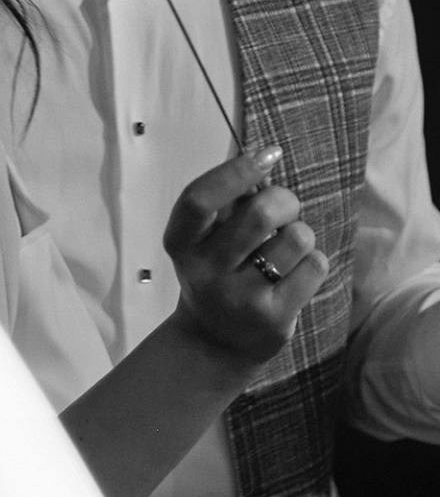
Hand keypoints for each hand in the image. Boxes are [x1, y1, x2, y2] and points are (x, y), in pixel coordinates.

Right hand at [164, 147, 327, 365]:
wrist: (216, 342)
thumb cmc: (217, 272)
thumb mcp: (204, 240)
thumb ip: (227, 203)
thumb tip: (266, 157)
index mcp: (181, 243)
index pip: (200, 199)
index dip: (235, 172)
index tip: (266, 155)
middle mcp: (205, 272)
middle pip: (259, 214)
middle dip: (284, 199)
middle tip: (286, 207)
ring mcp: (240, 299)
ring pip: (295, 238)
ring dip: (301, 233)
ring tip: (287, 247)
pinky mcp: (273, 319)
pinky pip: (314, 266)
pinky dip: (313, 260)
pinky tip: (296, 272)